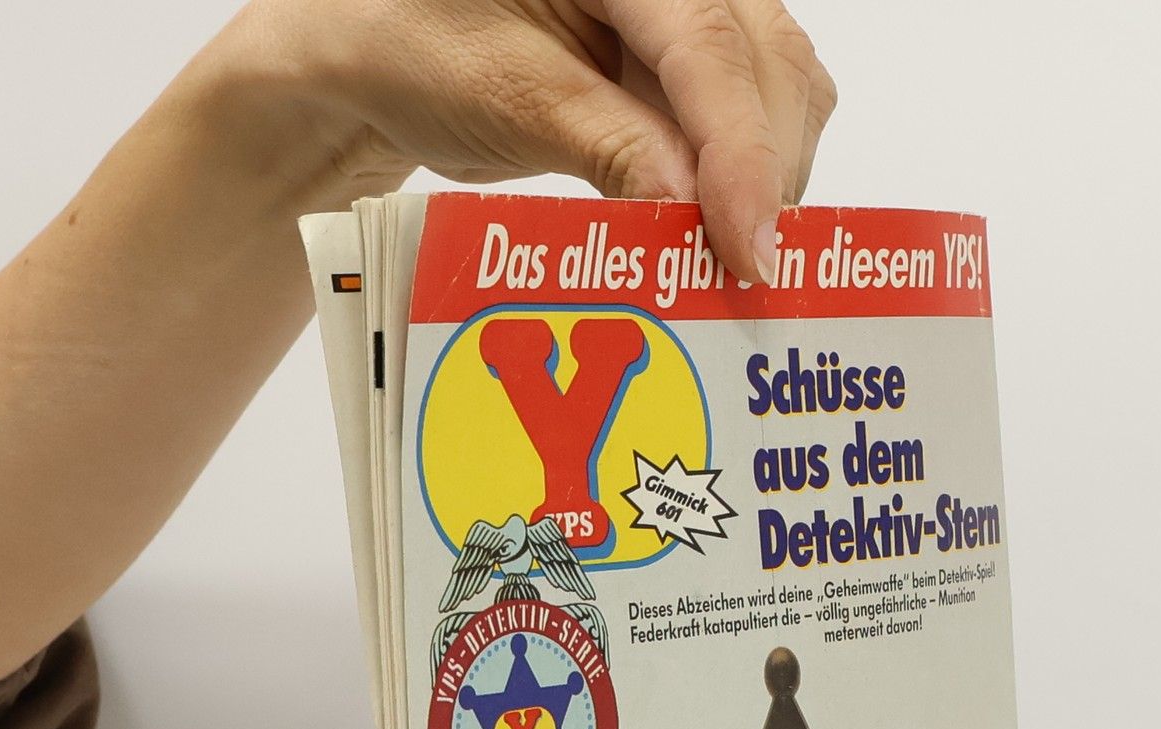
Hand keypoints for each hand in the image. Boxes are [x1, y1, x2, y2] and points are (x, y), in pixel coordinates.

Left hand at [200, 0, 836, 282]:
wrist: (385, 49)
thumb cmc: (419, 47)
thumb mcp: (500, 96)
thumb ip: (604, 141)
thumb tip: (687, 210)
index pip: (707, 43)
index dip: (739, 149)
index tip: (746, 243)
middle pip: (763, 61)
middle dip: (763, 169)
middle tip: (745, 272)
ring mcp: (688, 10)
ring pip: (775, 86)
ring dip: (765, 176)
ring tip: (731, 257)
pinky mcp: (688, 62)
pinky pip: (752, 110)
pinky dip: (747, 175)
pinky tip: (723, 229)